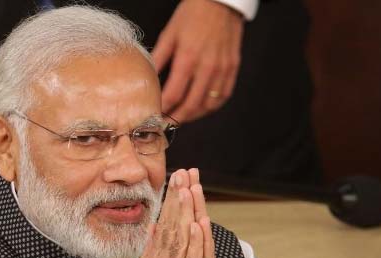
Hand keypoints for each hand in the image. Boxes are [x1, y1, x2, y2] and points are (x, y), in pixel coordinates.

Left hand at [152, 0, 243, 121]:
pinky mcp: (232, 69)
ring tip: (182, 117)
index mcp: (188, 58)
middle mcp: (207, 68)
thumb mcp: (169, 35)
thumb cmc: (193, 15)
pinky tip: (200, 107)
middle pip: (191, 105)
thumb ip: (158, 60)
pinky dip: (210, 107)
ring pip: (208, 105)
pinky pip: (222, 97)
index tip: (155, 114)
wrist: (220, 2)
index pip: (173, 95)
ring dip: (193, 115)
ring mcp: (222, 70)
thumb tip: (147, 79)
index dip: (163, 109)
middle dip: (177, 118)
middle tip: (167, 123)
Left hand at [182, 169, 232, 257]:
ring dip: (196, 211)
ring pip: (197, 238)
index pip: (180, 225)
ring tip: (195, 187)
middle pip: (191, 225)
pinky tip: (199, 224)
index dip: (178, 202)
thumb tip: (153, 234)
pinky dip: (199, 243)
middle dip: (189, 197)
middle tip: (189, 171)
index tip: (177, 179)